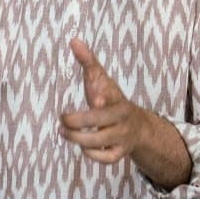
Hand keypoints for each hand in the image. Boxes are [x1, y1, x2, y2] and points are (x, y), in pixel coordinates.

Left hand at [58, 38, 150, 164]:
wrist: (138, 125)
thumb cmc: (111, 99)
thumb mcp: (101, 79)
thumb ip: (88, 61)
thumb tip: (73, 40)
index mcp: (117, 98)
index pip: (112, 97)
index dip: (103, 98)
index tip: (95, 99)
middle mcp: (122, 118)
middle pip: (101, 122)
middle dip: (78, 122)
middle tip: (62, 120)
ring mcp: (122, 136)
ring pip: (101, 142)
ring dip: (79, 139)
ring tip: (64, 132)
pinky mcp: (120, 152)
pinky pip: (107, 159)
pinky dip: (93, 155)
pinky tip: (82, 147)